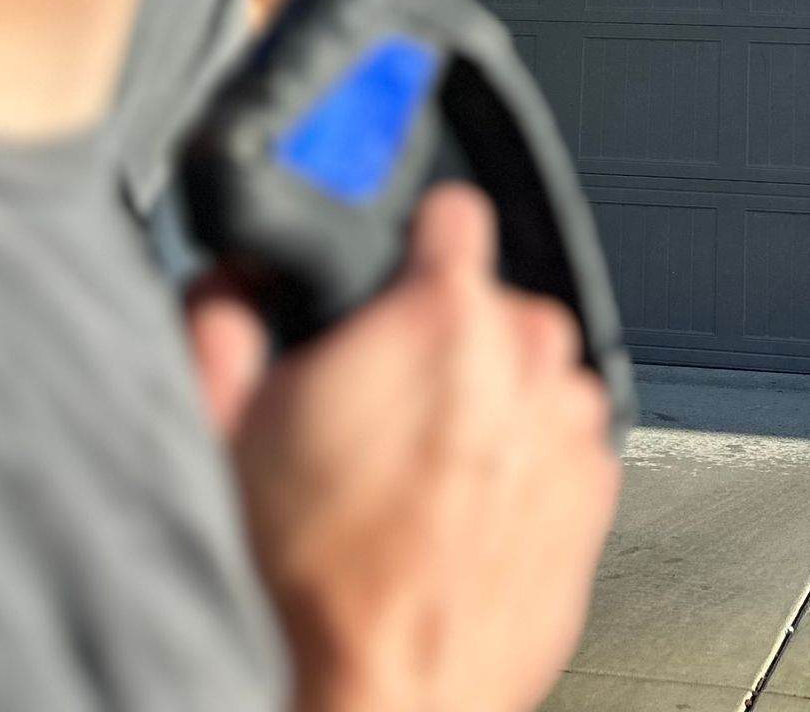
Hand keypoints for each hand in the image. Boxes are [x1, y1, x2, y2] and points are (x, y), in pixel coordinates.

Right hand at [190, 187, 619, 711]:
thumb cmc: (303, 599)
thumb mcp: (216, 431)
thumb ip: (223, 318)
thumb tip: (233, 281)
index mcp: (441, 319)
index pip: (454, 211)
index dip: (410, 242)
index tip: (391, 277)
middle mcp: (524, 363)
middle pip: (492, 302)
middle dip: (438, 339)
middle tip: (374, 409)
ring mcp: (569, 434)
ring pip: (529, 377)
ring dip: (485, 404)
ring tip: (410, 477)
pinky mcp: (592, 500)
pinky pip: (557, 447)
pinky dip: (518, 467)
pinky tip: (452, 517)